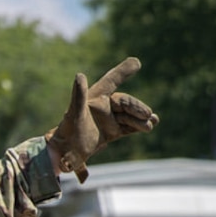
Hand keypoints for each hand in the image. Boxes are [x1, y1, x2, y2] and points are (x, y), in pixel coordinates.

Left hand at [45, 56, 157, 182]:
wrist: (64, 154)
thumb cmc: (66, 132)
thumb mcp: (74, 113)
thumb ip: (78, 94)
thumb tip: (80, 75)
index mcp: (94, 97)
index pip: (111, 81)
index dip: (123, 71)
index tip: (137, 62)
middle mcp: (103, 106)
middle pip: (124, 103)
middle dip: (137, 108)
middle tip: (147, 114)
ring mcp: (108, 120)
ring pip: (129, 116)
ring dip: (141, 119)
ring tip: (152, 123)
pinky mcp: (111, 132)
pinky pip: (128, 127)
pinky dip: (139, 127)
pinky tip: (151, 125)